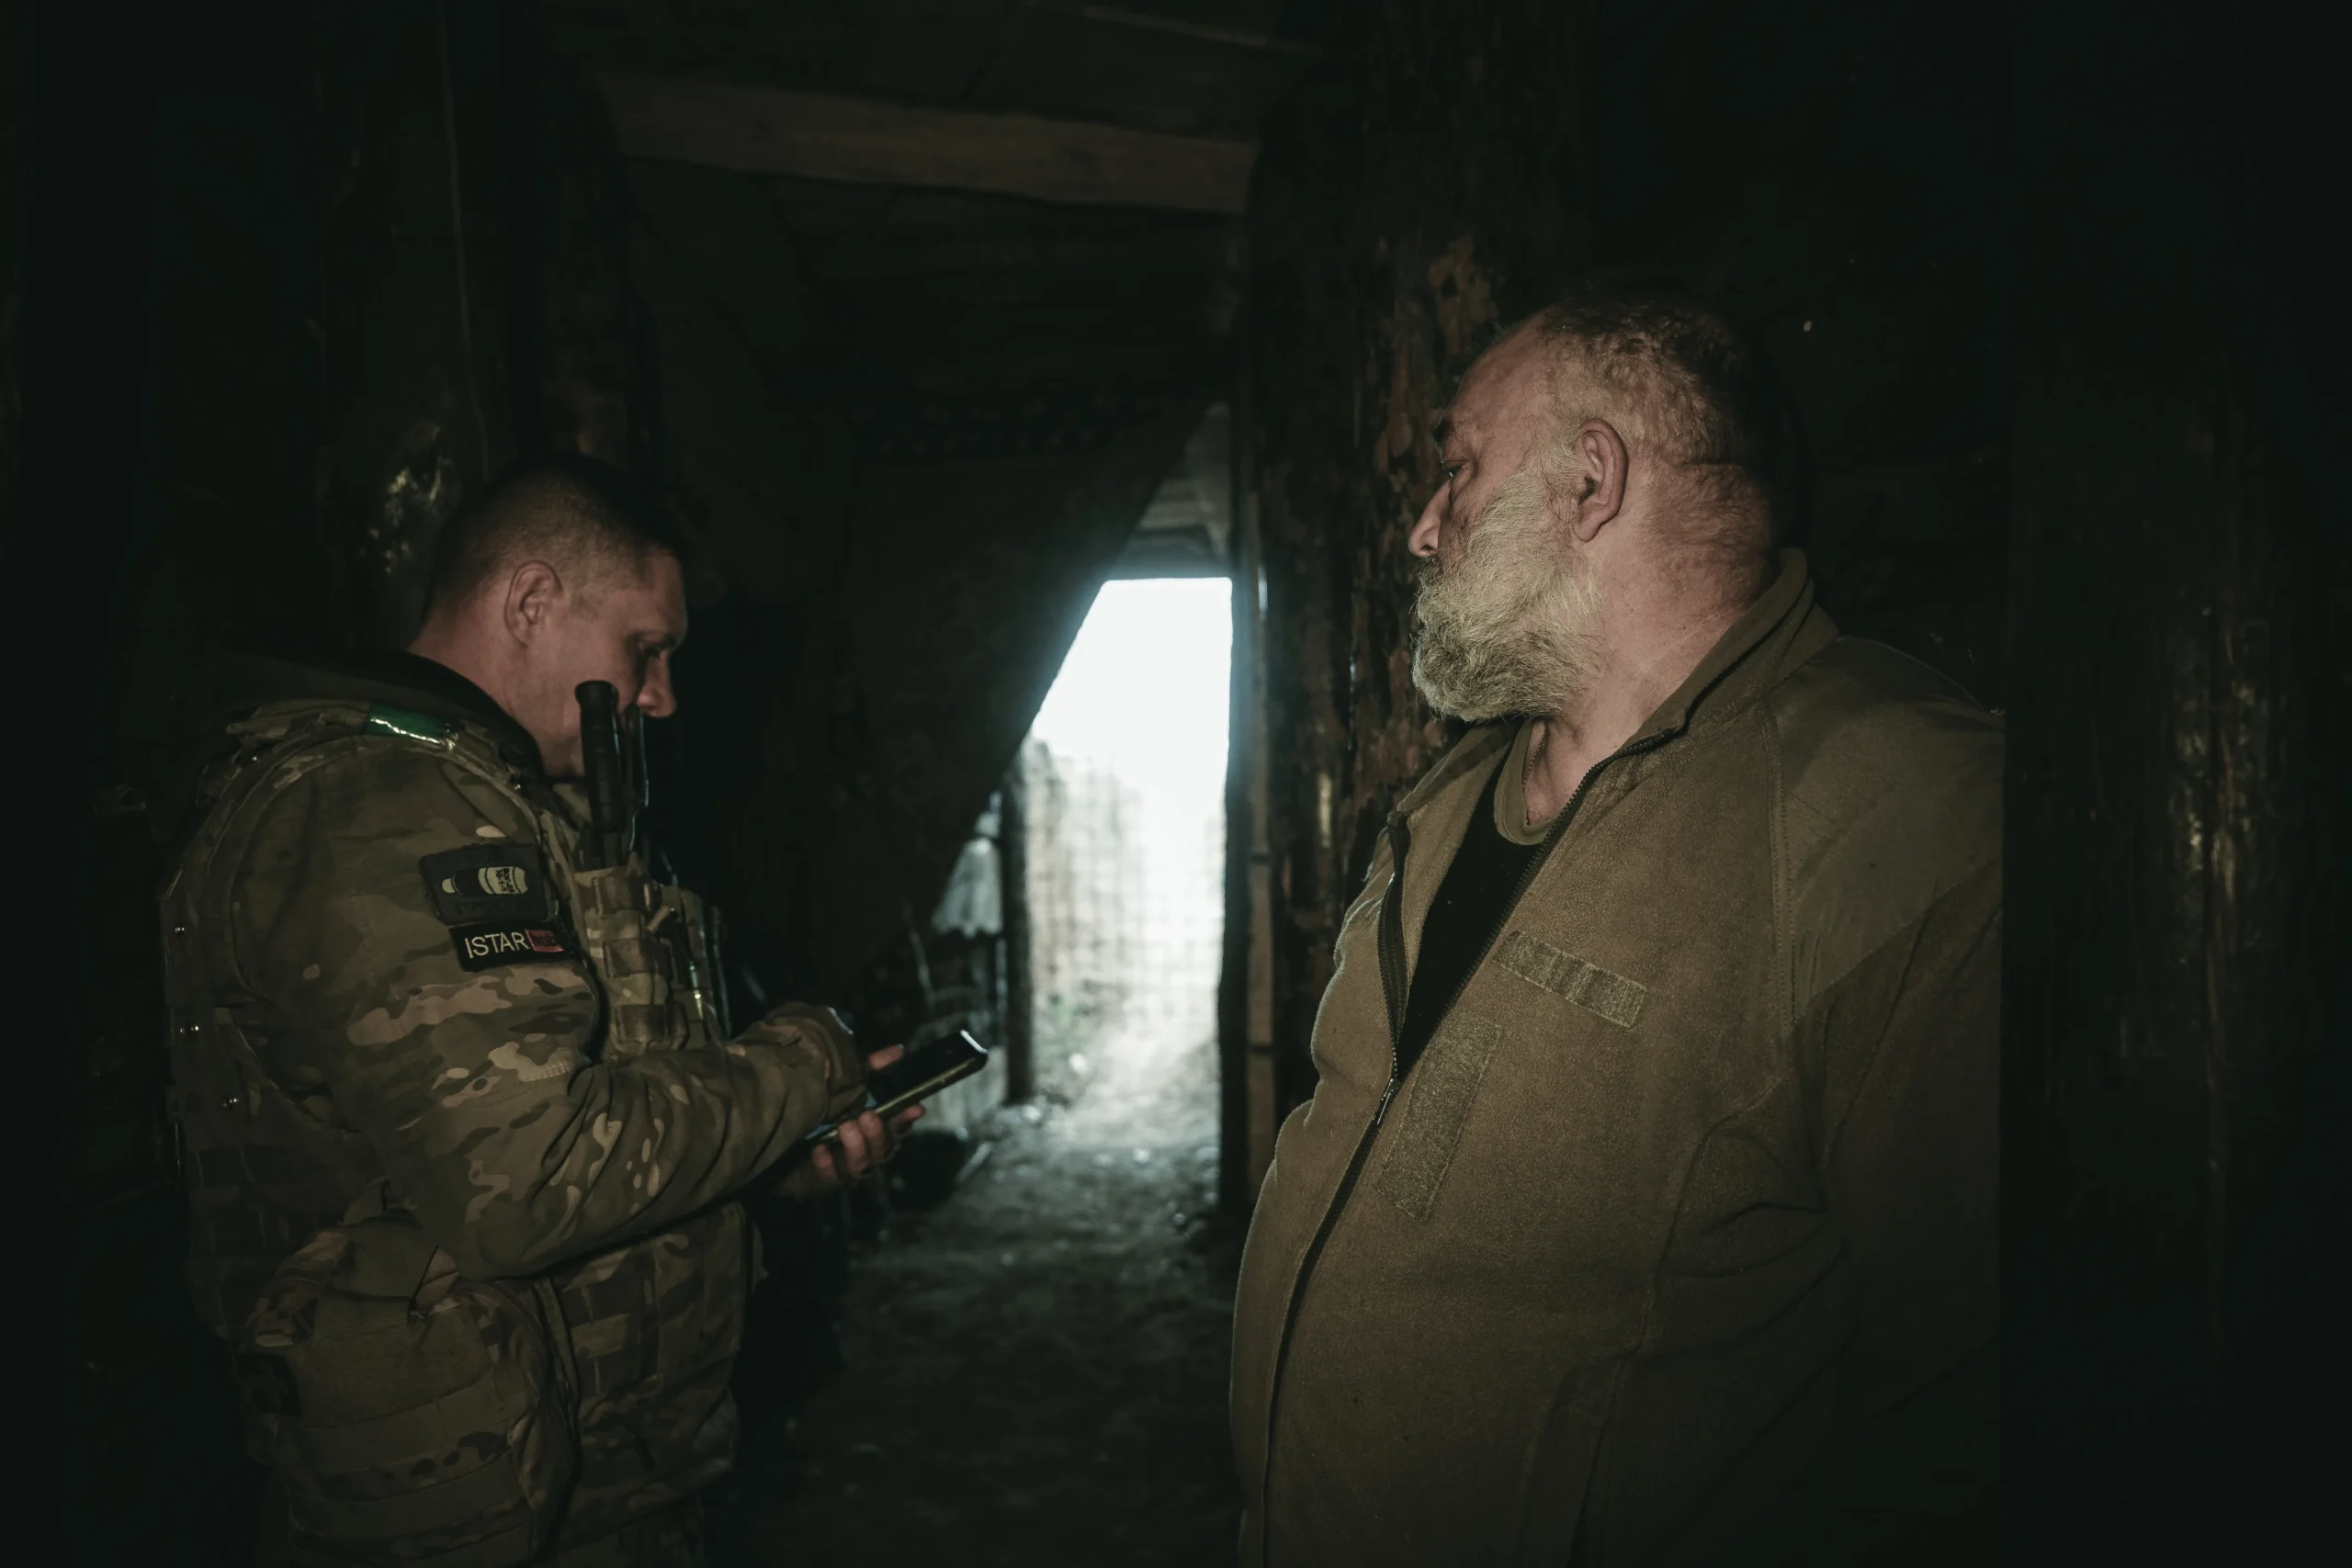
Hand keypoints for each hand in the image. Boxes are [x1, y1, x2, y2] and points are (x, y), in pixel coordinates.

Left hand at [804, 1045, 924, 1188]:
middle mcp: (869, 1153)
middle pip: (884, 1150)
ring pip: (862, 1166)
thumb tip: (898, 1050)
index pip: (899, 1127)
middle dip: (877, 1133)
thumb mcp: (847, 1088)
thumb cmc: (826, 1113)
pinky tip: (819, 1148)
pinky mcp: (828, 1181)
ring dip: (856, 1147)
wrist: (788, 1146)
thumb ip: (871, 1071)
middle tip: (866, 1115)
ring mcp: (850, 1170)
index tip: (914, 1107)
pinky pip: (832, 1177)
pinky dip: (827, 1164)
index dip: (907, 1118)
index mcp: (878, 1131)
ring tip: (844, 1126)